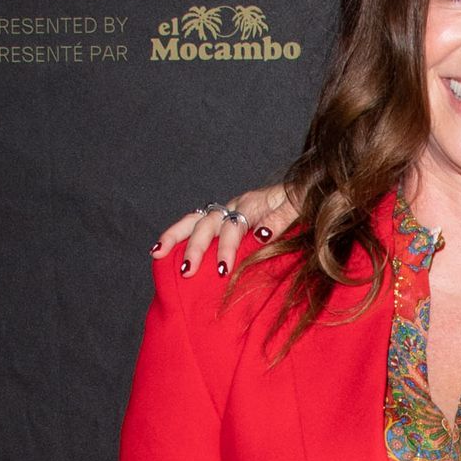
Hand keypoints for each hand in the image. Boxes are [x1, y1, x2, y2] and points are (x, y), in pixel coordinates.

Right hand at [152, 181, 296, 277]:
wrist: (305, 189)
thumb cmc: (301, 202)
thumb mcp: (297, 209)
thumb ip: (279, 221)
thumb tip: (260, 235)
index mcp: (251, 204)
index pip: (234, 226)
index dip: (227, 247)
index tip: (223, 269)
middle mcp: (234, 205)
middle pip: (208, 224)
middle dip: (195, 247)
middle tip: (187, 271)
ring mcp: (227, 210)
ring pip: (195, 221)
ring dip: (174, 237)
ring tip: (156, 254)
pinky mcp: (224, 217)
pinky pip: (196, 225)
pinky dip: (178, 236)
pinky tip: (162, 251)